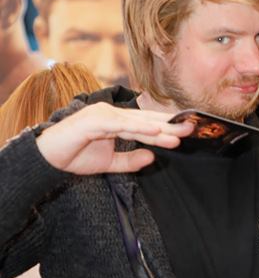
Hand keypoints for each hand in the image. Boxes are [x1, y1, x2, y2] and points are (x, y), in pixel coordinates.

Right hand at [36, 103, 193, 174]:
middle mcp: (111, 114)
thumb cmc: (75, 156)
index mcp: (116, 121)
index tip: (187, 131)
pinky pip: (120, 125)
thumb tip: (152, 158)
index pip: (146, 124)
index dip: (166, 127)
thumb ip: (130, 161)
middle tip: (192, 128)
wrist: (48, 158)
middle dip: (169, 125)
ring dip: (158, 129)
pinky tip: (155, 132)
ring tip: (178, 135)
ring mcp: (102, 115)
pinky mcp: (94, 121)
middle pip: (146, 120)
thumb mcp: (109, 163)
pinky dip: (138, 128)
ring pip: (137, 122)